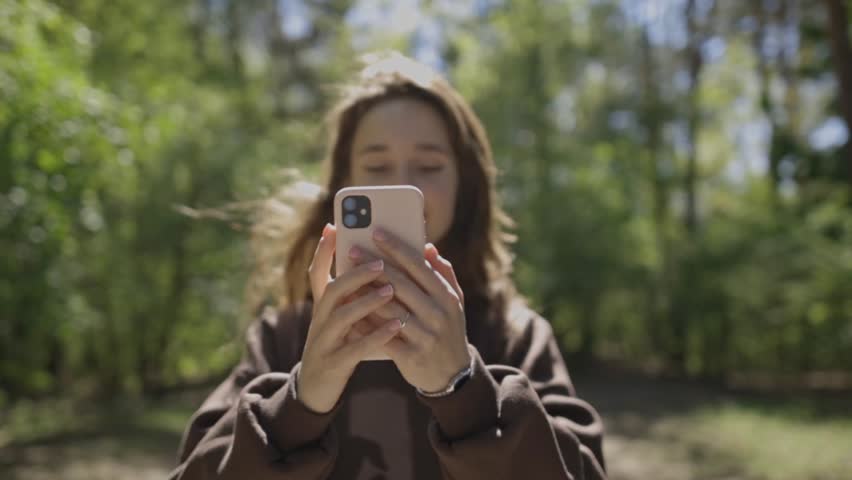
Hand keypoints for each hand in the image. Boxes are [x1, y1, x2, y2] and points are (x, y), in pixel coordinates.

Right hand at [297, 224, 402, 412]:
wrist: (317, 387)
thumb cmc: (338, 344)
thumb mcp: (343, 317)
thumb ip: (356, 294)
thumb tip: (378, 264)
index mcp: (322, 306)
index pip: (317, 273)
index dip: (322, 251)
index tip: (333, 227)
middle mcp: (319, 320)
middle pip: (330, 291)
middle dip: (353, 274)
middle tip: (379, 261)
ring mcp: (323, 342)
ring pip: (340, 318)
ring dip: (365, 302)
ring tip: (389, 290)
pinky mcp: (333, 363)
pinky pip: (354, 348)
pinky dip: (374, 336)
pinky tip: (395, 326)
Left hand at [349, 229, 471, 392]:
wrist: (453, 376)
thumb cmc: (448, 330)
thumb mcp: (454, 302)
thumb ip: (443, 274)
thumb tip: (428, 246)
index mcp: (447, 296)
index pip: (419, 266)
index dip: (397, 248)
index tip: (376, 232)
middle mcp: (437, 314)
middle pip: (400, 284)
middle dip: (374, 265)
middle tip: (352, 250)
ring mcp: (425, 336)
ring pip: (389, 309)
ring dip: (364, 292)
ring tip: (345, 277)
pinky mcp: (411, 356)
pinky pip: (382, 336)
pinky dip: (365, 323)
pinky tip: (349, 311)